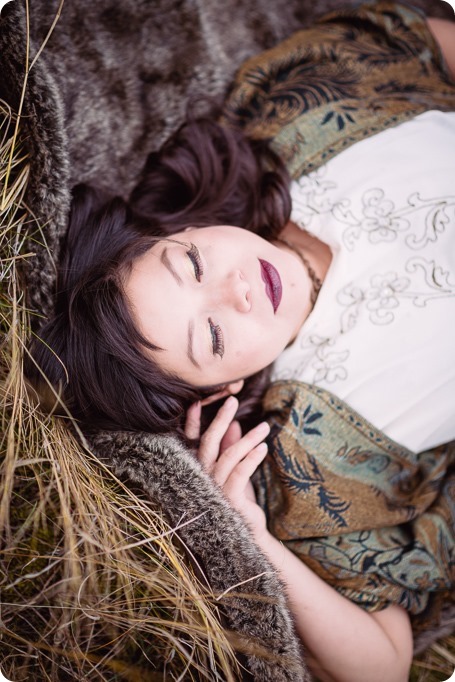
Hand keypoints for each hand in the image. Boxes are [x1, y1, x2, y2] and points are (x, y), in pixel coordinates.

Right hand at [185, 396, 269, 536]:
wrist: (249, 533)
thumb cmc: (239, 500)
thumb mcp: (235, 470)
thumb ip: (231, 448)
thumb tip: (235, 424)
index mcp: (199, 469)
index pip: (193, 442)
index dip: (193, 422)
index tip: (198, 402)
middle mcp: (202, 478)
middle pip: (209, 443)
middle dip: (220, 419)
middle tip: (232, 400)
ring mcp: (214, 489)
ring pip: (229, 456)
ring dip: (247, 439)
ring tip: (264, 428)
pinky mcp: (229, 499)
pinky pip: (240, 472)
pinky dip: (252, 457)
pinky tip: (264, 447)